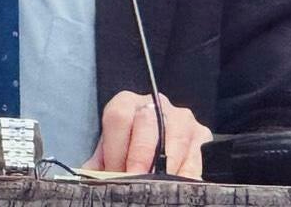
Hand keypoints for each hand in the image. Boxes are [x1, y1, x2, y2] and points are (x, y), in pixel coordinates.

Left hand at [83, 90, 212, 179]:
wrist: (157, 135)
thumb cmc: (128, 144)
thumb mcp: (110, 148)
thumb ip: (99, 161)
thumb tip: (89, 178)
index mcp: (127, 103)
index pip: (119, 118)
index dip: (115, 149)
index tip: (114, 172)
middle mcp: (156, 105)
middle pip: (149, 128)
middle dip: (141, 160)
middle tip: (136, 180)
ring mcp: (182, 118)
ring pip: (175, 143)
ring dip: (165, 170)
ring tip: (157, 187)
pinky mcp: (201, 135)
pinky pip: (196, 158)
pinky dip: (187, 176)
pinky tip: (178, 186)